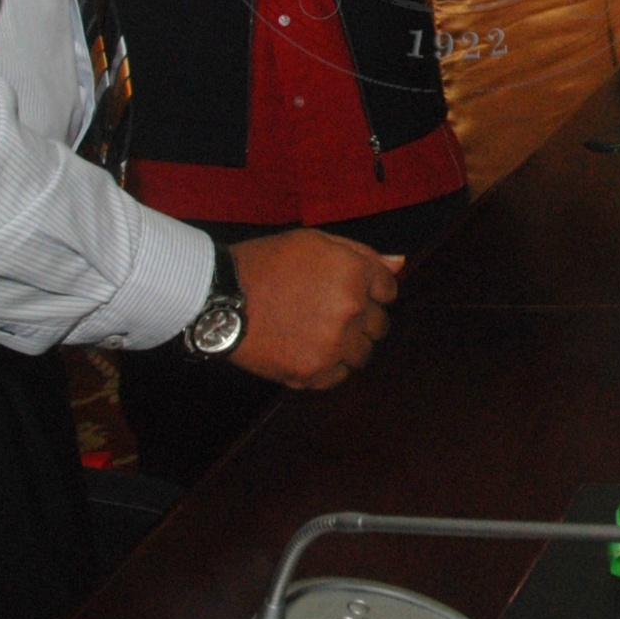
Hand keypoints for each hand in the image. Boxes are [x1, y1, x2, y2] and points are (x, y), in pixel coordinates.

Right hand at [226, 229, 404, 390]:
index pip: (389, 291)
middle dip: (362, 319)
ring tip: (316, 332)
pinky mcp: (311, 372)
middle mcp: (351, 311)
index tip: (349, 292)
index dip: (370, 291)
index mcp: (355, 274)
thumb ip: (362, 253)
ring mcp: (333, 345)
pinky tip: (305, 349)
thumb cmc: (266, 263)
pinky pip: (338, 376)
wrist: (218, 298)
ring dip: (347, 345)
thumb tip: (400, 264)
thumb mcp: (314, 242)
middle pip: (379, 326)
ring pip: (362, 354)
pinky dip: (327, 366)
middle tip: (330, 313)